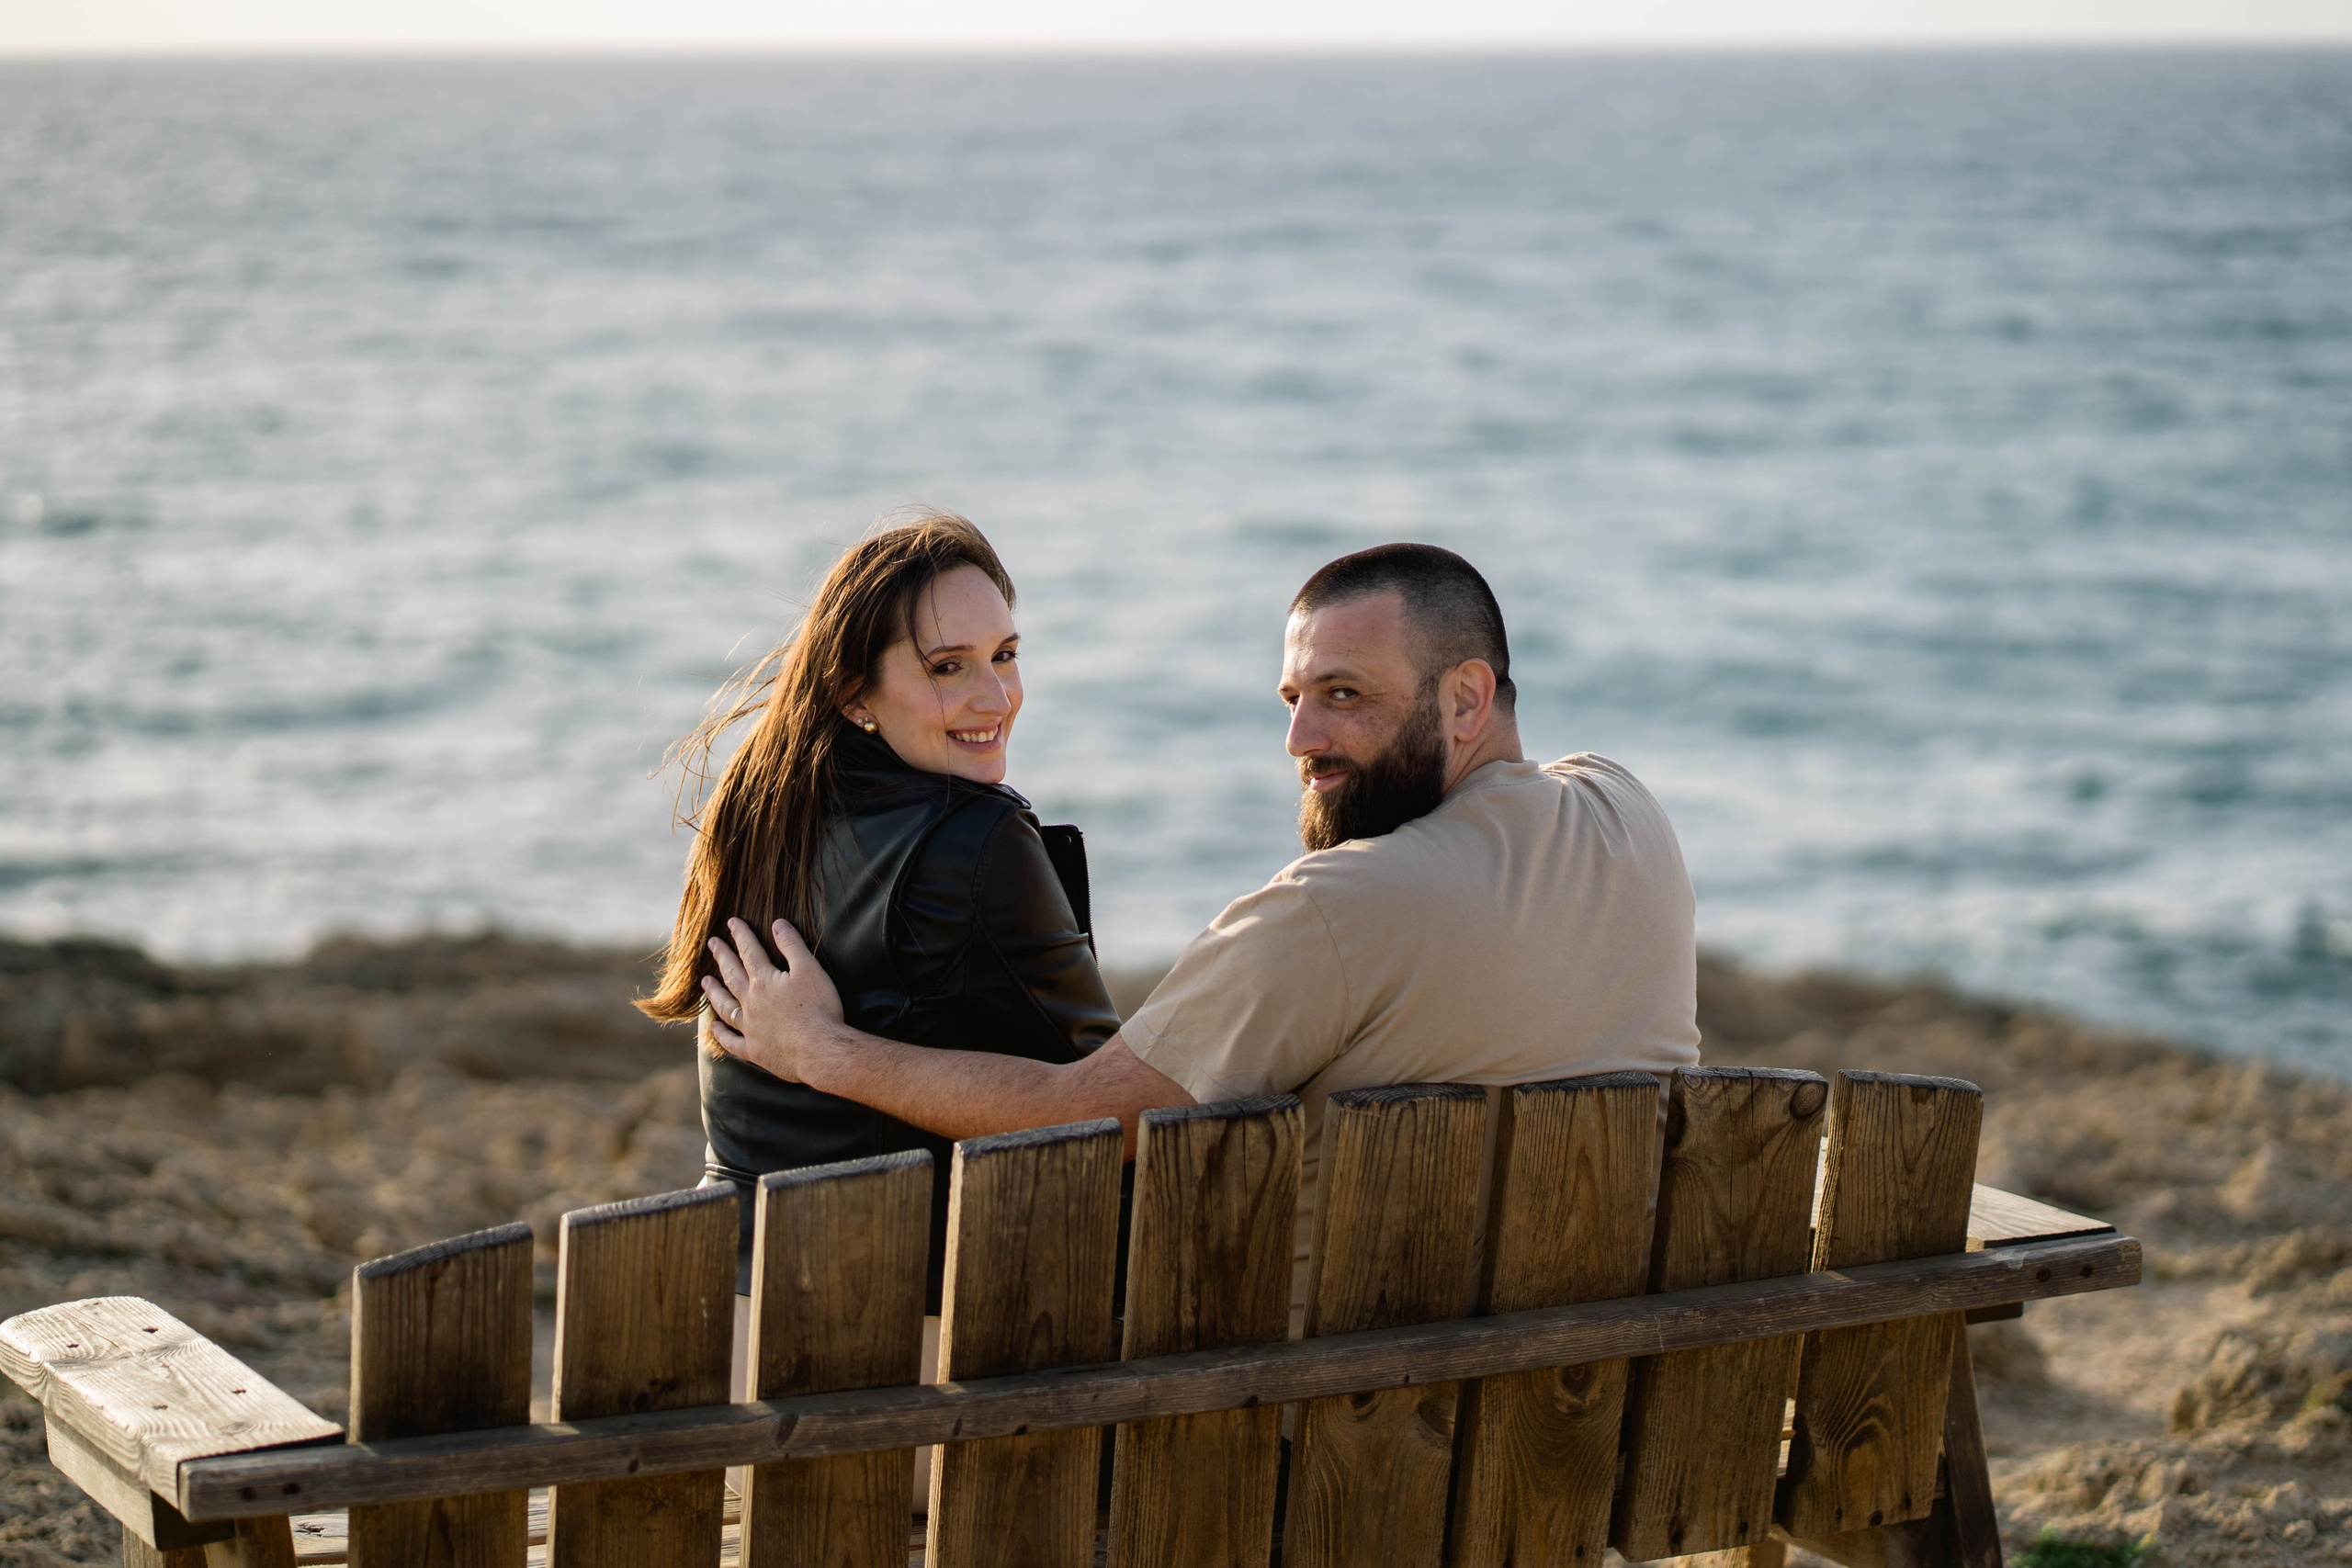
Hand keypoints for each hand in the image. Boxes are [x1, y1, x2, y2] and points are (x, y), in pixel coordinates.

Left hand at [702, 917, 846, 1083]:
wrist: (820, 1051)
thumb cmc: (819, 1009)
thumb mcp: (809, 969)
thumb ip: (792, 946)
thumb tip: (777, 924)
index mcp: (764, 981)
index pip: (749, 951)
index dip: (741, 935)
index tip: (731, 922)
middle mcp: (751, 1003)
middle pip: (732, 975)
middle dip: (722, 957)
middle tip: (712, 944)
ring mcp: (750, 1028)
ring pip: (725, 1006)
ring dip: (714, 992)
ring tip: (705, 981)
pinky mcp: (754, 1051)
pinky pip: (731, 1042)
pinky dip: (721, 1035)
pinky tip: (713, 1027)